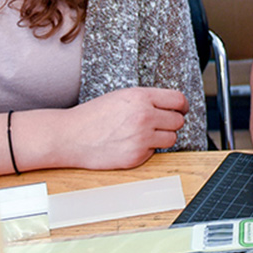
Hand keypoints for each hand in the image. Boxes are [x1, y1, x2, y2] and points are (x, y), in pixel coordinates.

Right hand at [56, 87, 187, 169]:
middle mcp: (144, 116)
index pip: (178, 100)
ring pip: (171, 138)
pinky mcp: (137, 156)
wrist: (71, 136)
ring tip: (142, 135)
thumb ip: (146, 100)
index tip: (180, 110)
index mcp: (140, 97)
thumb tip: (170, 106)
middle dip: (171, 123)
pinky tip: (130, 144)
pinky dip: (147, 150)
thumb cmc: (92, 116)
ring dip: (162, 138)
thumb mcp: (121, 96)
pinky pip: (155, 152)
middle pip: (178, 121)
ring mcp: (142, 137)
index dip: (182, 106)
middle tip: (158, 124)